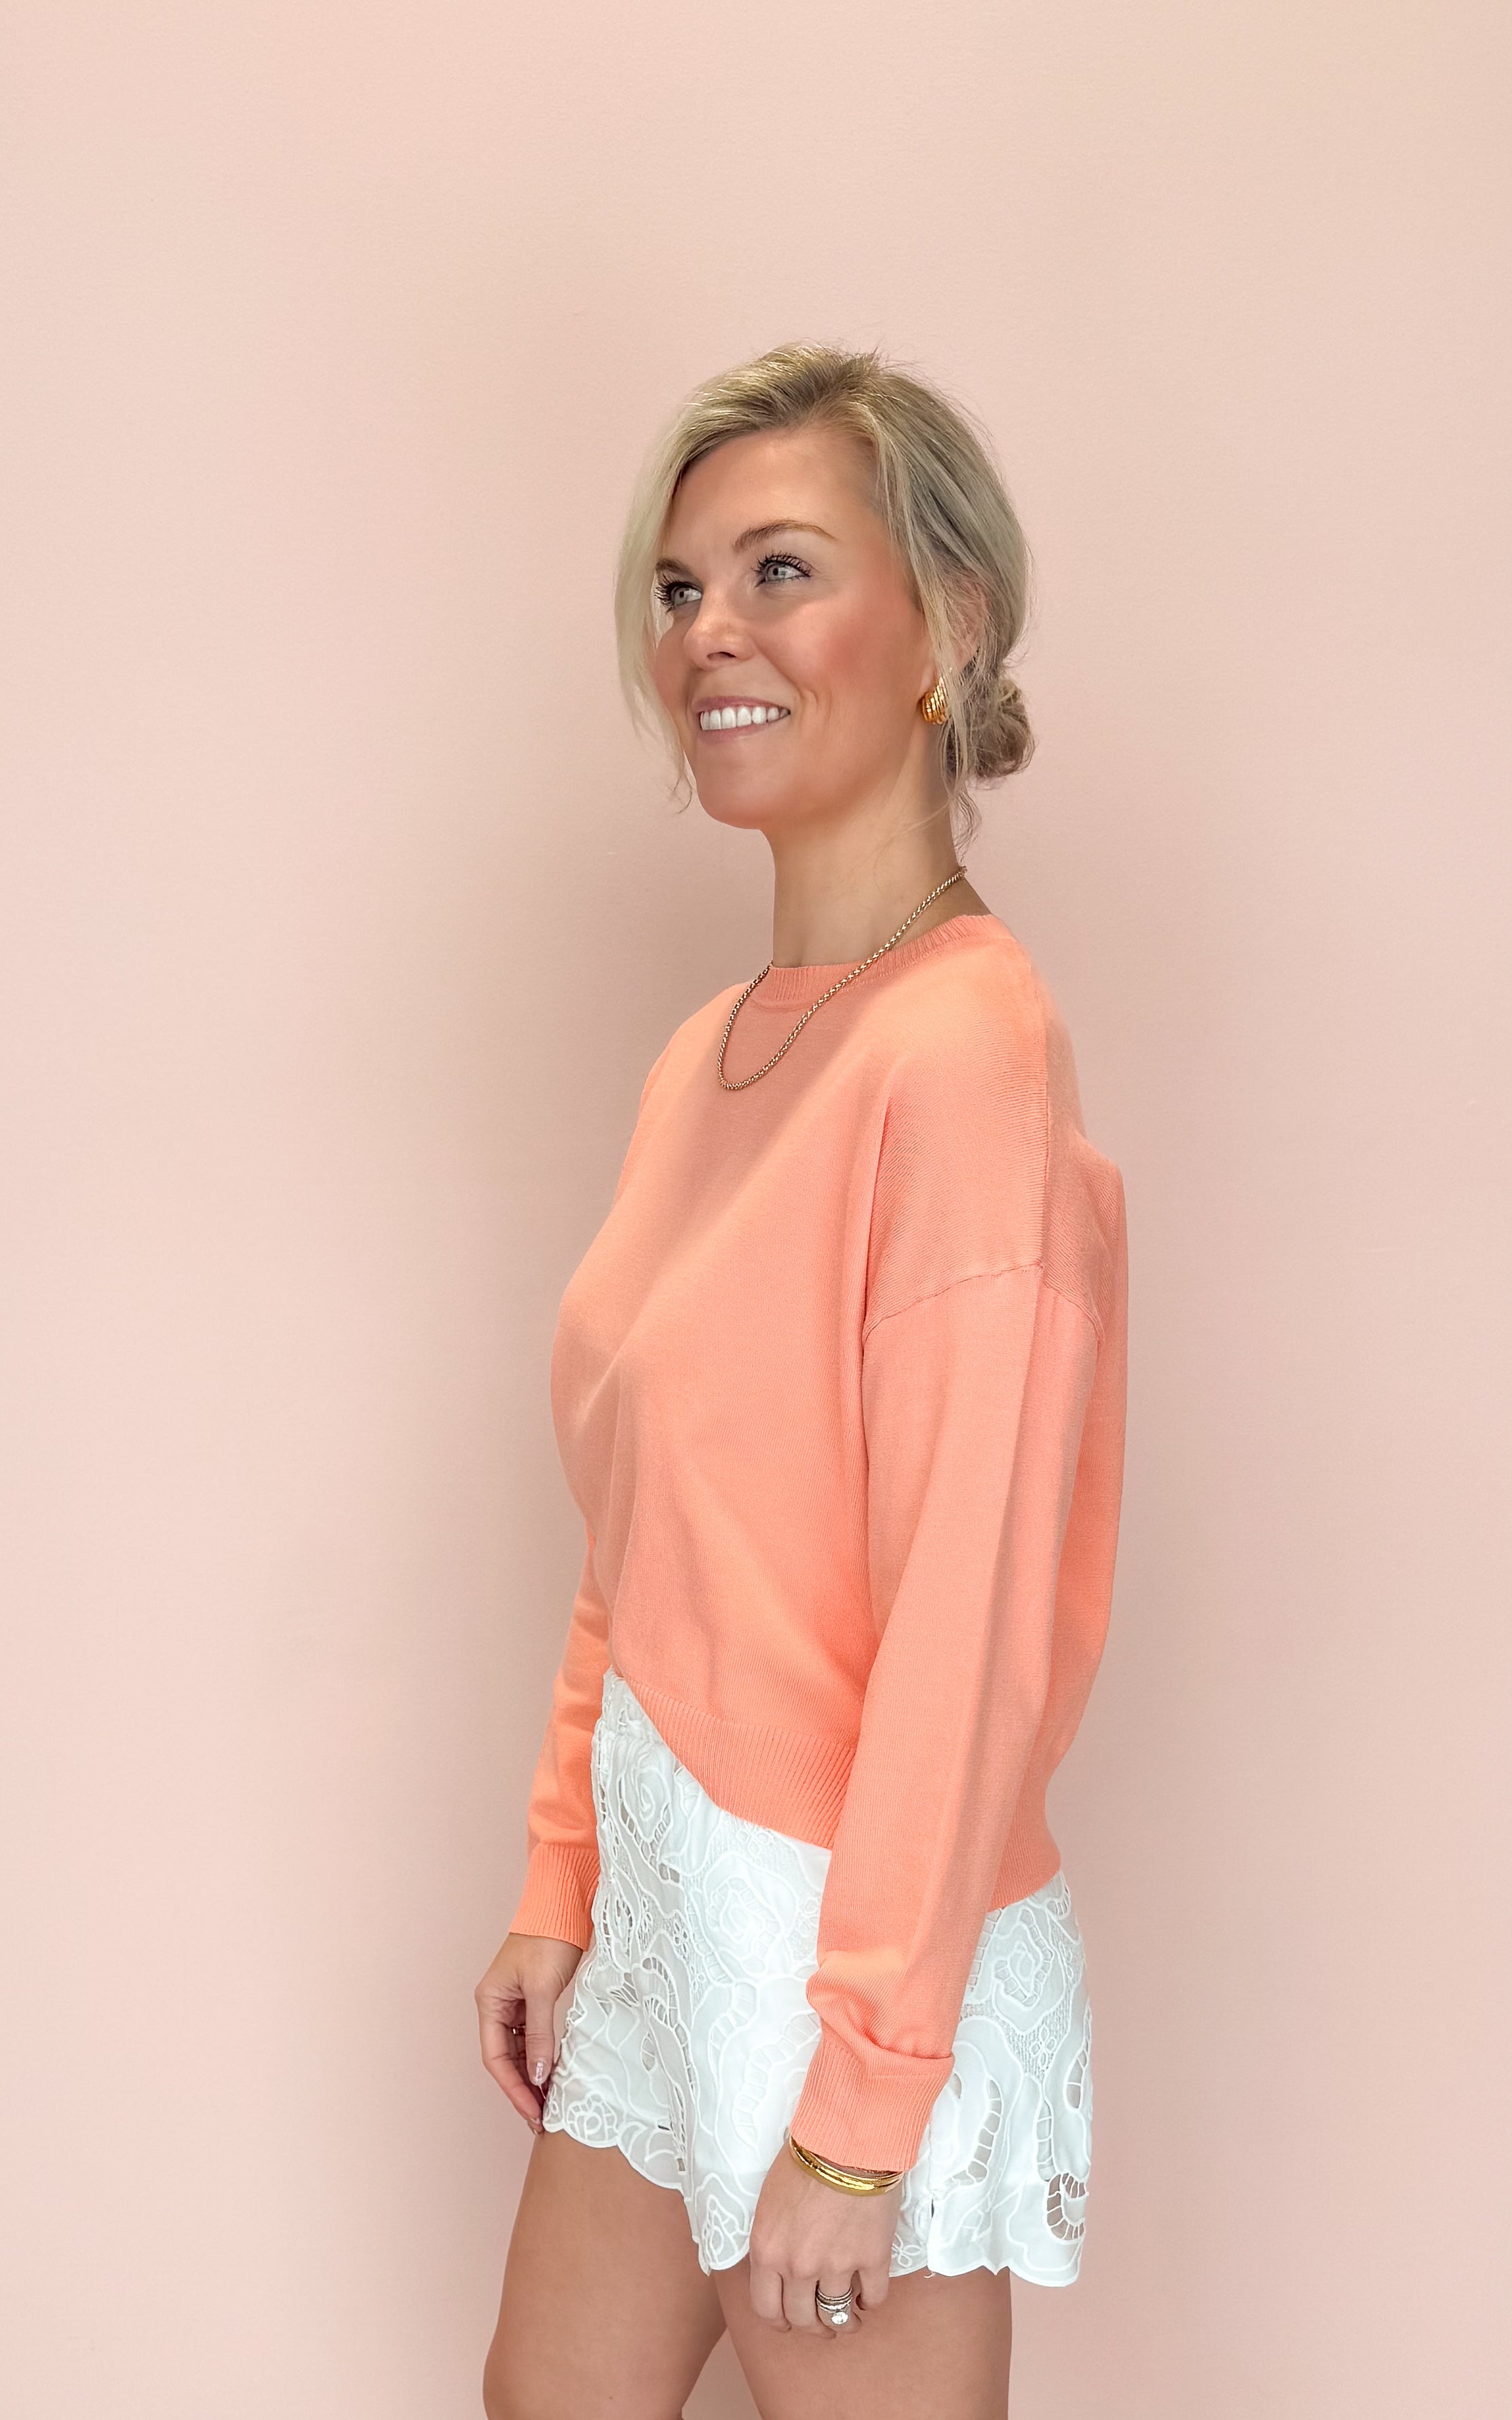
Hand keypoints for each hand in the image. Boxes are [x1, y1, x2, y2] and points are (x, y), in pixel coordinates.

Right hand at [475, 1930, 582, 2132]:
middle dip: (522, 2089)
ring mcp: (515, 2004)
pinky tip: (553, 2075)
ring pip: (519, 2051)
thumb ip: (539, 2034)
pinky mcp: (533, 2001)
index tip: (532, 2111)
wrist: (564, 1905)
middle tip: (542, 2117)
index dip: (513, 2088)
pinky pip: (533, 2039)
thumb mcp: (543, 1989)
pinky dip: (542, 2058)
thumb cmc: (548, 1938)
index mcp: (490, 2001)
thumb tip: (537, 2074)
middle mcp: (497, 2005)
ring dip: (532, 2077)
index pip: (495, 2057)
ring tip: (549, 2104)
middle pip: (505, 2059)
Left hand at [746, 2138, 900, 2334]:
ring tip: (851, 2319)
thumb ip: (772, 2242)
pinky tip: (870, 2295)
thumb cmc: (804, 2159)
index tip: (789, 2322)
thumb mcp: (769, 2203)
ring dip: (845, 2323)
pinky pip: (874, 2298)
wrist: (845, 2137)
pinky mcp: (873, 2257)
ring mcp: (837, 2265)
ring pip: (838, 2315)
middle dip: (813, 2326)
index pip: (766, 2309)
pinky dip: (872, 2302)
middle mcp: (798, 2266)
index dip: (780, 2322)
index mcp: (768, 2251)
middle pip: (803, 2319)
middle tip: (822, 2323)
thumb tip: (779, 2269)